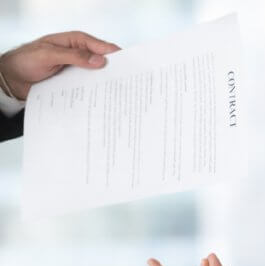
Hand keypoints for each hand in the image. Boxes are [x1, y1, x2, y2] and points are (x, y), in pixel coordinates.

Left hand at [0, 31, 119, 99]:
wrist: (12, 79)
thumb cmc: (25, 60)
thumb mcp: (48, 55)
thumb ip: (74, 56)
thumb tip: (100, 60)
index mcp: (75, 42)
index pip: (101, 47)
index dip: (116, 55)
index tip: (129, 66)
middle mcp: (79, 55)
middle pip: (103, 62)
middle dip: (114, 72)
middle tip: (128, 84)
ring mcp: (77, 70)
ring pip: (97, 76)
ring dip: (105, 85)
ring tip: (118, 96)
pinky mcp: (73, 83)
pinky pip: (88, 87)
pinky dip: (95, 93)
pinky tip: (102, 101)